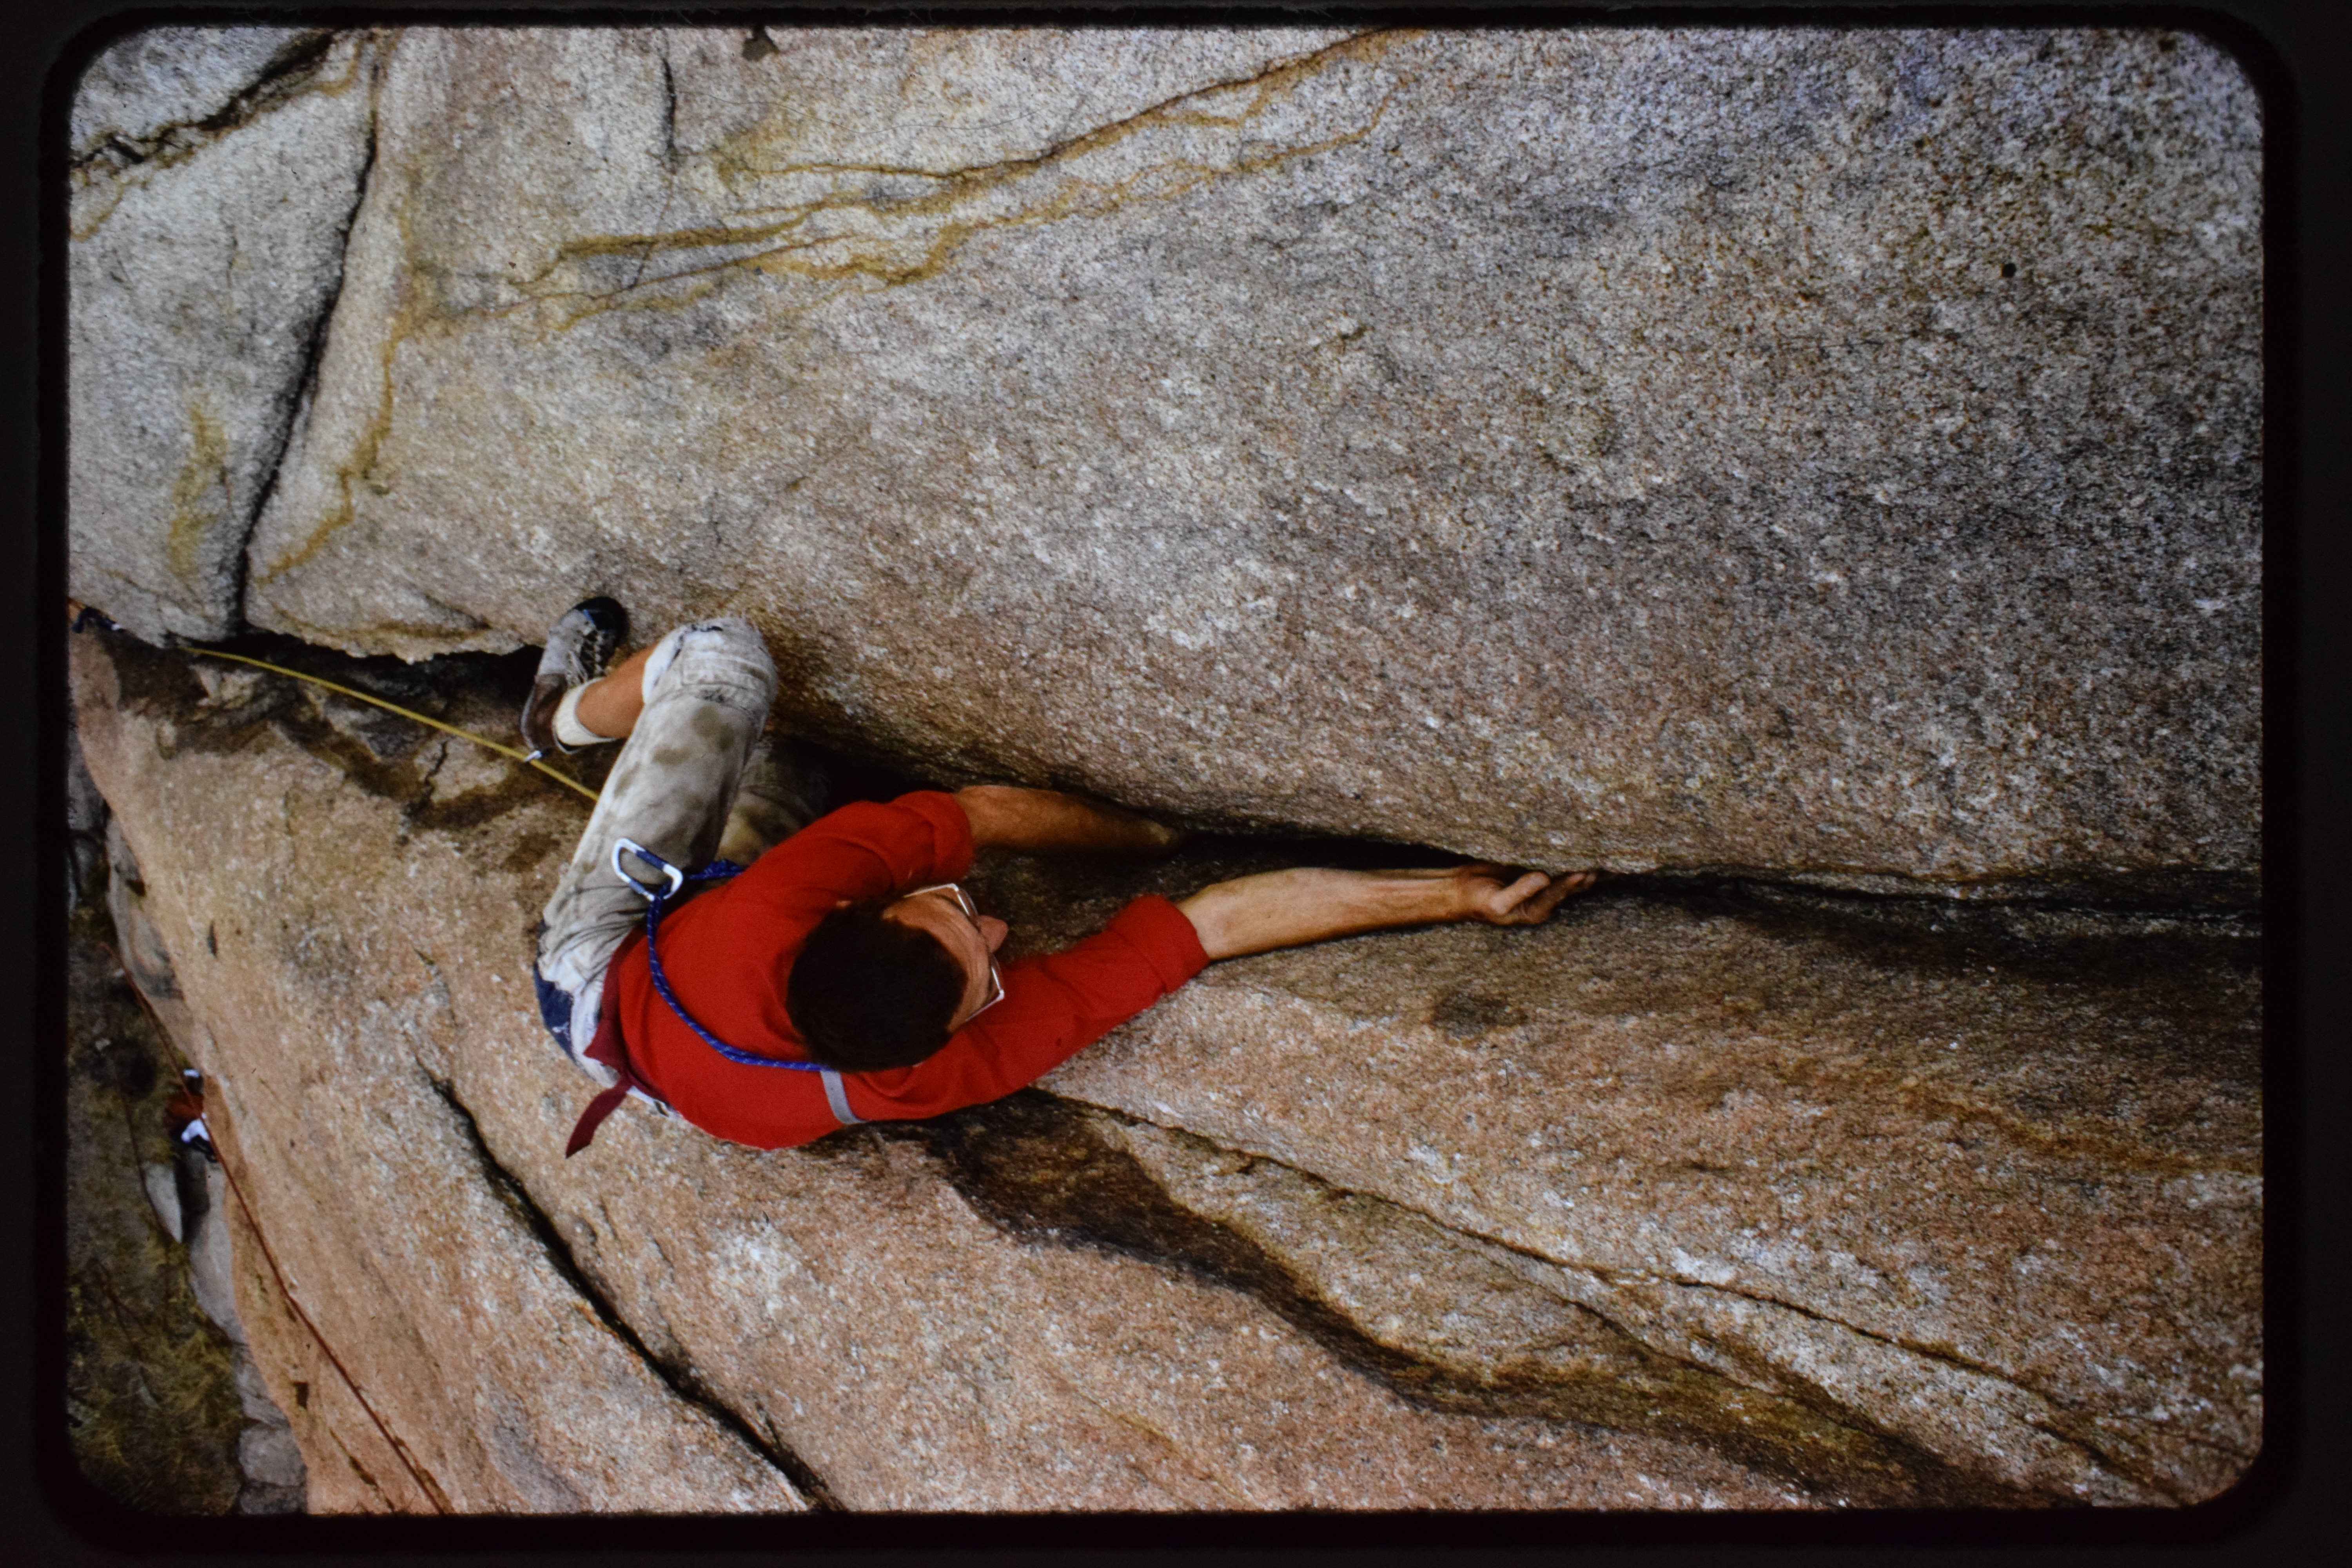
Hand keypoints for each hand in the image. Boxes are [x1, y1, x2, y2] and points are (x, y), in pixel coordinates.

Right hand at [1446, 864, 1598, 924]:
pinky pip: (1554, 858)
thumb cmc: (1477, 901)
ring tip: (1605, 850)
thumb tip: (1543, 877)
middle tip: (1606, 859)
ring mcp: (1540, 880)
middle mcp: (1543, 896)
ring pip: (1567, 870)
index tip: (1582, 872)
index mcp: (1536, 910)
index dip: (1570, 883)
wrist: (1461, 890)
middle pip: (1571, 885)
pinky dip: (1567, 852)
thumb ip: (1520, 892)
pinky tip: (1581, 841)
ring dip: (1584, 862)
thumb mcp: (1496, 903)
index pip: (1557, 894)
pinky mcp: (1534, 865)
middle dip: (1587, 873)